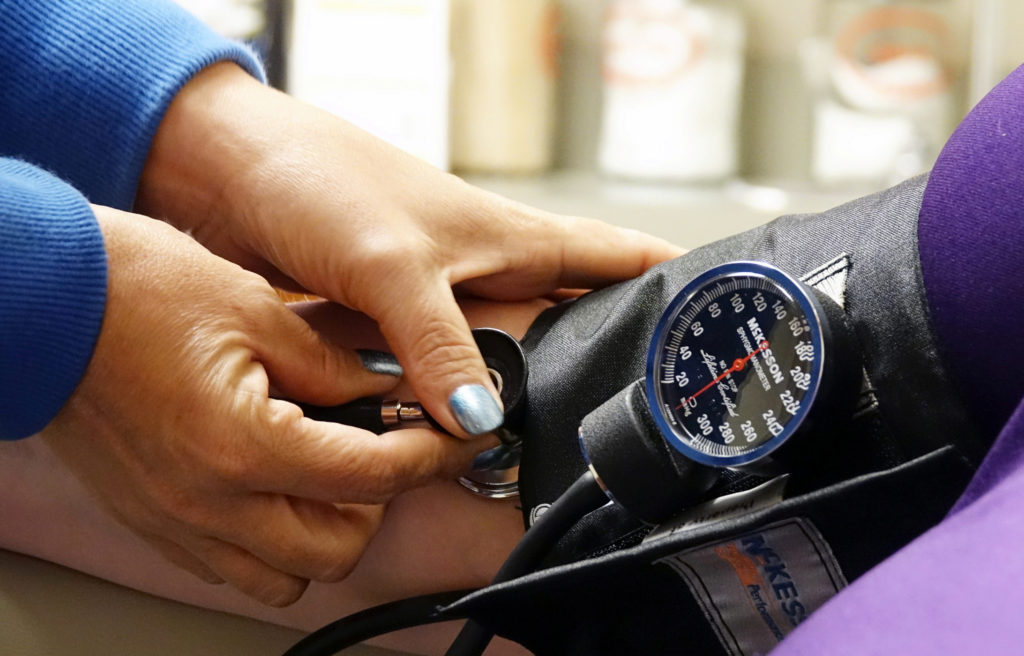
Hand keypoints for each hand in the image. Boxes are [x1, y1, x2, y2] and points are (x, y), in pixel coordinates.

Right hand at [43, 205, 483, 605]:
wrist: (43, 300)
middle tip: (384, 446)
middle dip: (378, 501)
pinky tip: (277, 483)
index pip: (370, 476)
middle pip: (335, 549)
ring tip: (331, 470)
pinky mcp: (153, 520)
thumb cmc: (136, 289)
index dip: (429, 454)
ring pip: (283, 576)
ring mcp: (175, 520)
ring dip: (325, 532)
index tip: (455, 436)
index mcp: (241, 445)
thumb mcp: (257, 312)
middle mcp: (207, 502)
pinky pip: (230, 565)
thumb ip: (335, 364)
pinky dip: (272, 540)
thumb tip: (390, 389)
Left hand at [136, 63, 684, 437]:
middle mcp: (480, 268)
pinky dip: (450, 400)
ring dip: (523, 387)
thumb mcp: (394, 264)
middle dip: (603, 351)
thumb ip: (439, 343)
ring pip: (501, 350)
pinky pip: (436, 370)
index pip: (608, 256)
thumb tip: (479, 423)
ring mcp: (436, 297)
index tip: (714, 314)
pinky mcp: (387, 322)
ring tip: (559, 434)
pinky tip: (452, 431)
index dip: (663, 279)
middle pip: (565, 312)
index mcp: (507, 237)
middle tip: (640, 403)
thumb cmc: (320, 183)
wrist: (229, 175)